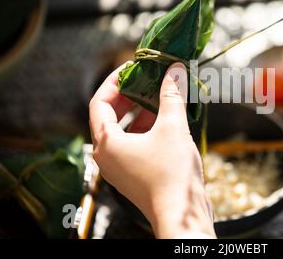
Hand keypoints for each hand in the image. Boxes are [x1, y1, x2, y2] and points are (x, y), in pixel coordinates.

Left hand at [89, 62, 214, 237]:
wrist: (183, 214)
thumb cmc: (172, 173)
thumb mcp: (173, 127)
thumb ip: (171, 96)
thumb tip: (174, 70)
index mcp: (107, 143)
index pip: (99, 102)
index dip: (114, 81)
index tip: (132, 68)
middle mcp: (108, 156)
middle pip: (109, 116)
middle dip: (128, 95)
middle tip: (145, 79)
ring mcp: (120, 167)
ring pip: (124, 131)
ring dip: (140, 111)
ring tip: (159, 96)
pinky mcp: (135, 175)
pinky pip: (134, 144)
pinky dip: (146, 128)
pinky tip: (166, 119)